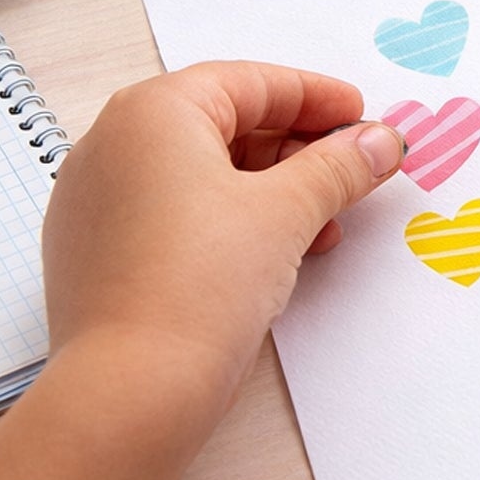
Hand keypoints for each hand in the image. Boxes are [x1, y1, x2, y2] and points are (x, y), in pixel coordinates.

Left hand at [42, 62, 403, 428]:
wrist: (128, 396)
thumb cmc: (202, 283)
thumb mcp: (288, 212)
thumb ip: (340, 166)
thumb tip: (382, 141)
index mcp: (152, 113)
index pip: (250, 83)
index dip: (317, 98)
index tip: (364, 119)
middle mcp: (113, 144)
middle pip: (226, 124)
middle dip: (299, 148)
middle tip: (353, 170)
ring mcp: (97, 202)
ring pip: (203, 172)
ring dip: (273, 189)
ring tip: (326, 224)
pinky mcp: (98, 254)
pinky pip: (176, 213)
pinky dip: (232, 220)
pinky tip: (279, 253)